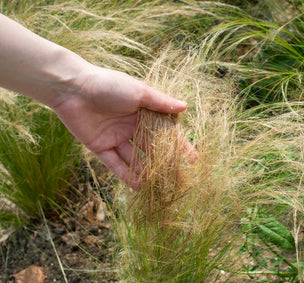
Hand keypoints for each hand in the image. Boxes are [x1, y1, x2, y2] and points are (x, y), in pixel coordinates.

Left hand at [52, 65, 187, 181]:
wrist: (72, 87)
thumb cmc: (109, 84)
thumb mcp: (139, 92)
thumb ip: (160, 102)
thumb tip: (184, 106)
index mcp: (143, 112)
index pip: (164, 132)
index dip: (178, 145)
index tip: (192, 159)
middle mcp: (131, 126)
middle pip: (150, 148)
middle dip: (162, 163)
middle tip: (176, 179)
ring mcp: (116, 137)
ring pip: (133, 158)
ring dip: (145, 172)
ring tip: (158, 186)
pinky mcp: (99, 146)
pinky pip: (115, 163)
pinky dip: (125, 174)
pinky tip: (137, 185)